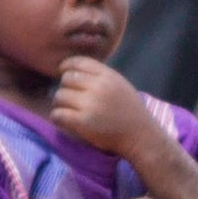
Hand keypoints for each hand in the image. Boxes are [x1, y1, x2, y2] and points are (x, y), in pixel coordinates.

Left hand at [48, 54, 166, 167]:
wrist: (140, 136)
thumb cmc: (130, 111)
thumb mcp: (120, 84)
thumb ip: (100, 76)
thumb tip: (73, 70)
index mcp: (108, 76)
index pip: (78, 62)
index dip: (66, 66)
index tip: (62, 72)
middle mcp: (98, 87)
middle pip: (66, 79)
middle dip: (65, 87)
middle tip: (69, 97)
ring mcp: (90, 104)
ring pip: (59, 96)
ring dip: (60, 103)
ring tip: (66, 110)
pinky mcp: (83, 122)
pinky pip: (58, 114)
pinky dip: (57, 117)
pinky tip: (62, 119)